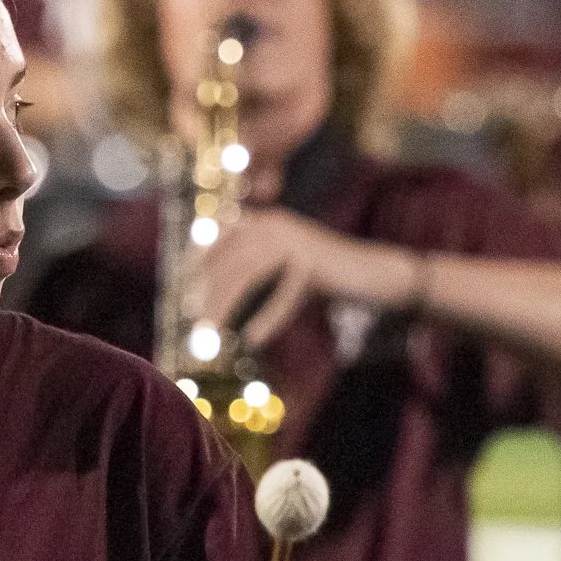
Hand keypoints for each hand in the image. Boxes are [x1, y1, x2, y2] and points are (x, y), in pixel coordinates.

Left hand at [185, 206, 410, 350]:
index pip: (219, 236)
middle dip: (207, 292)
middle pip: (229, 259)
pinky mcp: (315, 264)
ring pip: (248, 274)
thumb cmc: (327, 276)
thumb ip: (254, 267)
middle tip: (194, 325)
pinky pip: (283, 295)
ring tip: (212, 336)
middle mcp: (277, 225)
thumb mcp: (284, 266)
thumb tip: (214, 290)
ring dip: (226, 306)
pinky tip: (253, 338)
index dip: (197, 261)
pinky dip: (267, 318)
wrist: (377, 274)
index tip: (183, 291)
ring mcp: (296, 242)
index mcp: (267, 221)